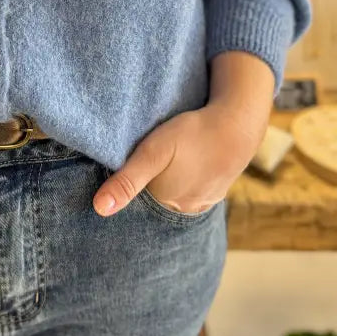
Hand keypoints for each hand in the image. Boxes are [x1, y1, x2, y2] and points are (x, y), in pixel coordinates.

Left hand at [92, 102, 266, 216]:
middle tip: (153, 159)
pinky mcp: (215, 193)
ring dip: (168, 184)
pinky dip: (185, 183)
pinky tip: (186, 167)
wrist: (237, 125)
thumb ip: (127, 180)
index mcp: (164, 203)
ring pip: (174, 197)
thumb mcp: (153, 152)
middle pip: (155, 200)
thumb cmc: (191, 135)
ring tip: (169, 162)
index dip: (129, 184)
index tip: (129, 166)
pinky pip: (192, 192)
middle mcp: (183, 210)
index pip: (136, 200)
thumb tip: (99, 209)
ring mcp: (202, 203)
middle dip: (148, 186)